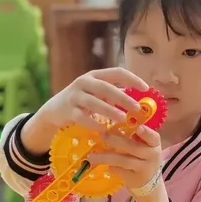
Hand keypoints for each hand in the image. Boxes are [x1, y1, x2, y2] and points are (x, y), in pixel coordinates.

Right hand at [21, 68, 148, 154]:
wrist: (54, 110)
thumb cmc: (83, 101)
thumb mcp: (97, 93)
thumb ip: (115, 94)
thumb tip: (140, 100)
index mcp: (95, 75)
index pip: (117, 72)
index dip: (132, 79)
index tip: (146, 88)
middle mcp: (84, 82)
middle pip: (106, 87)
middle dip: (123, 98)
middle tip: (136, 108)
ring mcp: (74, 96)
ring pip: (94, 102)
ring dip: (110, 111)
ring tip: (123, 119)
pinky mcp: (68, 110)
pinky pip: (83, 117)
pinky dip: (94, 123)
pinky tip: (104, 129)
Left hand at [88, 124, 162, 190]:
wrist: (149, 183)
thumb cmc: (143, 157)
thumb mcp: (143, 146)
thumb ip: (132, 137)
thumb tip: (109, 127)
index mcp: (154, 144)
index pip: (153, 137)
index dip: (146, 132)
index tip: (138, 128)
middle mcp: (152, 155)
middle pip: (132, 147)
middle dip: (115, 141)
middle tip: (101, 135)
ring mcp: (144, 169)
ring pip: (122, 160)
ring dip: (105, 157)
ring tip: (91, 156)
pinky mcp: (135, 179)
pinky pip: (120, 171)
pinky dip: (111, 167)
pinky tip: (106, 166)